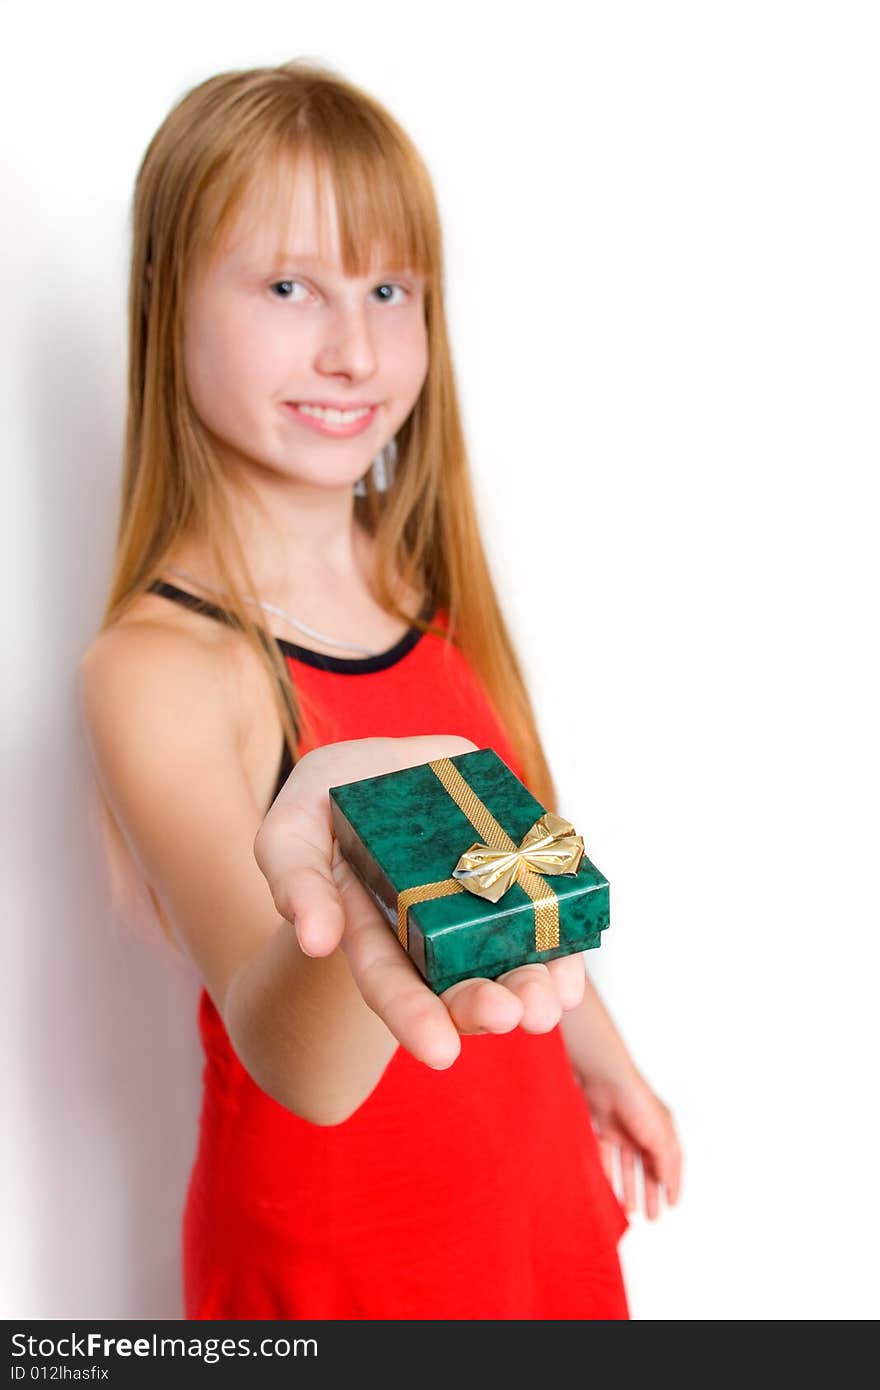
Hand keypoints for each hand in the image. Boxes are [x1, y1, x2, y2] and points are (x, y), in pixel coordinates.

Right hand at [254, 735, 586, 1069]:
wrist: (384, 767)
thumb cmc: (326, 801)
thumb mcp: (290, 830)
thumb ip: (295, 879)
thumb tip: (318, 940)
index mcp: (373, 934)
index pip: (391, 984)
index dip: (413, 1018)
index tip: (440, 1052)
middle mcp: (431, 934)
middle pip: (456, 983)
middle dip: (482, 1005)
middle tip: (508, 1017)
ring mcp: (478, 905)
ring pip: (509, 958)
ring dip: (533, 987)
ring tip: (549, 1006)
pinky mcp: (517, 869)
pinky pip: (548, 913)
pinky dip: (562, 946)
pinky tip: (570, 975)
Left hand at [575, 1069, 682, 1219]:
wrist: (605, 1078)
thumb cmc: (637, 1102)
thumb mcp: (659, 1136)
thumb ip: (665, 1163)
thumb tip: (669, 1186)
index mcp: (663, 1131)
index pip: (671, 1163)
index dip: (672, 1184)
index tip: (671, 1205)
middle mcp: (644, 1133)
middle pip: (649, 1169)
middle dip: (650, 1193)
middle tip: (652, 1217)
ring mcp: (624, 1132)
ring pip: (628, 1167)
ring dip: (629, 1189)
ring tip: (630, 1212)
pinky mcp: (604, 1131)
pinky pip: (607, 1159)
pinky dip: (609, 1176)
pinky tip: (609, 1193)